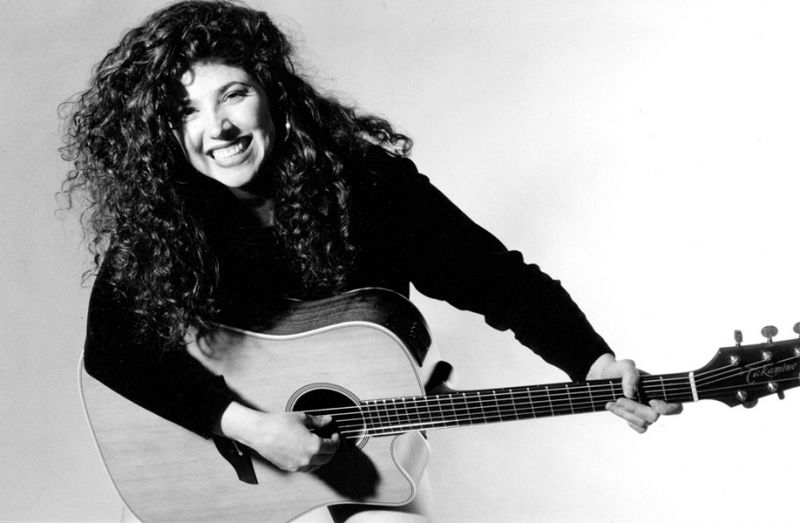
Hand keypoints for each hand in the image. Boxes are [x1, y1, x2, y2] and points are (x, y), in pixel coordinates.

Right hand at [219, 403, 339, 471]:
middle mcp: (307, 458)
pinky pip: (305, 468)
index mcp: (313, 445)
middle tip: (330, 441)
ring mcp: (298, 465)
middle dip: (331, 449)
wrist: (259, 432)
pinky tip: (308, 454)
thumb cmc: (278, 423)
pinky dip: (310, 463)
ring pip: (317, 465)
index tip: (335, 435)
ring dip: (322, 457)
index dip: (336, 440)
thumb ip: (318, 421)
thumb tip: (328, 420)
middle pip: (327, 458)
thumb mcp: (302, 418)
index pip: (332, 446)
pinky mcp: (289, 468)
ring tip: (320, 448)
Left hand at [587, 353, 682, 432]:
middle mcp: (656, 403)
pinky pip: (639, 427)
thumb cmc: (619, 370)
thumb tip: (631, 393)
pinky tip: (616, 409)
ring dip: (626, 413)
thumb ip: (630, 375)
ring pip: (643, 423)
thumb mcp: (624, 366)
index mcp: (659, 390)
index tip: (651, 401)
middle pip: (654, 416)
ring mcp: (647, 412)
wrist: (605, 376)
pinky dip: (626, 419)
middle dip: (635, 409)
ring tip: (613, 402)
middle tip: (619, 399)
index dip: (667, 408)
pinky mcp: (637, 419)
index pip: (676, 406)